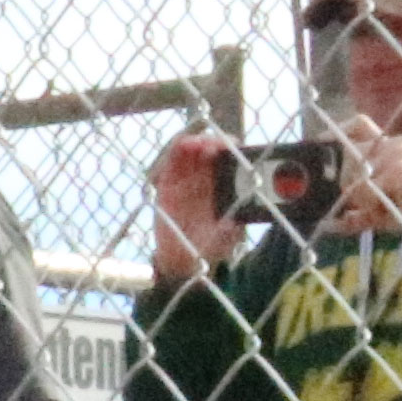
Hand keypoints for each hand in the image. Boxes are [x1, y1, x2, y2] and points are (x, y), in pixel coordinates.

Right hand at [145, 130, 237, 280]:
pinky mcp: (169, 181)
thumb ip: (227, 231)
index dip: (232, 150)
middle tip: (212, 146)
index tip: (231, 148)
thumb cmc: (209, 246)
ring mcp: (189, 178)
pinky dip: (177, 149)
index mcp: (227, 188)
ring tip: (195, 144)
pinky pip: (173, 159)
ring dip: (195, 142)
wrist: (181, 258)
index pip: (232, 159)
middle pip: (213, 149)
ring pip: (193, 150)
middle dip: (213, 142)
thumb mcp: (223, 241)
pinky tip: (181, 145)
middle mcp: (209, 179)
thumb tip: (232, 223)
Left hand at [336, 113, 401, 236]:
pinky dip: (370, 204)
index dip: (337, 132)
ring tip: (382, 207)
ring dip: (361, 197)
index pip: (358, 124)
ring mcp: (397, 153)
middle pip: (349, 153)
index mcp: (391, 146)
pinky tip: (387, 209)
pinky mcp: (399, 168)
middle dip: (347, 182)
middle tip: (364, 203)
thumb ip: (357, 211)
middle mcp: (394, 144)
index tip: (321, 144)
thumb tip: (330, 223)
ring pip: (354, 173)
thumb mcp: (379, 210)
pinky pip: (365, 187)